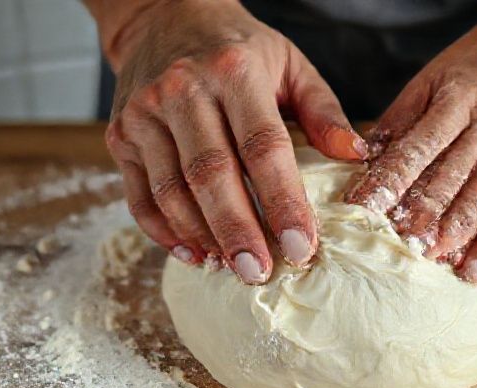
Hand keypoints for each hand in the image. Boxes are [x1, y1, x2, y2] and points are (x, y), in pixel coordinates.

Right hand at [102, 0, 365, 283]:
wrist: (163, 17)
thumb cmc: (237, 49)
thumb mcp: (290, 64)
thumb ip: (323, 111)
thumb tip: (356, 156)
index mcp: (234, 72)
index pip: (263, 147)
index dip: (283, 202)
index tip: (302, 247)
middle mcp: (183, 91)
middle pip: (212, 175)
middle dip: (239, 231)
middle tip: (262, 273)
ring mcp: (144, 114)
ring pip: (172, 191)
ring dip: (203, 237)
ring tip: (233, 269)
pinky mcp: (121, 136)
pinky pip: (140, 195)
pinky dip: (164, 232)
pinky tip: (194, 253)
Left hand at [346, 5, 476, 310]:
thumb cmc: (470, 72)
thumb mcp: (428, 83)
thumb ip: (397, 127)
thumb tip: (356, 167)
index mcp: (459, 102)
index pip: (423, 146)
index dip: (397, 179)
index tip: (372, 212)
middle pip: (472, 181)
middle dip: (448, 219)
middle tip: (425, 256)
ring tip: (474, 277)